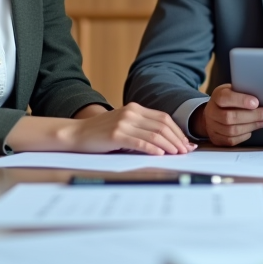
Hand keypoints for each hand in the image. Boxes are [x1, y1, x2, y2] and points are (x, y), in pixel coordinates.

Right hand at [67, 102, 194, 154]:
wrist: (76, 133)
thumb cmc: (101, 133)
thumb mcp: (124, 124)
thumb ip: (142, 129)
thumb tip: (166, 143)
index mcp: (135, 108)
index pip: (164, 118)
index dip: (178, 131)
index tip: (186, 143)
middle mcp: (131, 113)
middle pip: (162, 125)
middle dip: (177, 139)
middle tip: (186, 151)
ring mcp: (123, 123)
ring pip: (154, 134)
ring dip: (169, 145)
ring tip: (177, 154)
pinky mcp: (116, 135)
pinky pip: (139, 142)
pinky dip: (152, 149)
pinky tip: (160, 155)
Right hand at [191, 83, 262, 145]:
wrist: (213, 114)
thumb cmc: (229, 101)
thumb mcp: (233, 91)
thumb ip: (244, 93)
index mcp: (216, 96)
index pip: (225, 98)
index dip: (241, 100)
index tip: (256, 102)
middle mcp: (211, 112)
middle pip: (230, 117)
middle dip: (253, 116)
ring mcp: (212, 127)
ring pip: (232, 130)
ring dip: (251, 126)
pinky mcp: (216, 139)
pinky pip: (232, 140)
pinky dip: (244, 135)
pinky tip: (252, 129)